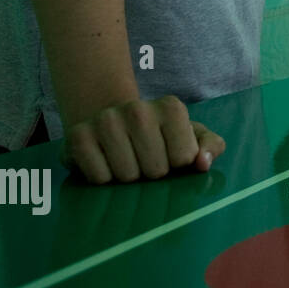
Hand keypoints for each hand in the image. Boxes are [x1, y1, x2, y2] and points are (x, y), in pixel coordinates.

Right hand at [60, 95, 225, 184]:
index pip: (184, 158)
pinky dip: (105, 179)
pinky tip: (106, 163)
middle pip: (155, 170)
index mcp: (171, 107)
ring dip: (129, 178)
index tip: (170, 154)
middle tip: (145, 160)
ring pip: (127, 176)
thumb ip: (210, 147)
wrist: (113, 123)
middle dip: (153, 173)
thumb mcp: (192, 137)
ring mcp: (105, 120)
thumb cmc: (161, 136)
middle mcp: (137, 109)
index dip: (178, 165)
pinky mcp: (78, 137)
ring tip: (127, 161)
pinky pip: (100, 179)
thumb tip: (202, 163)